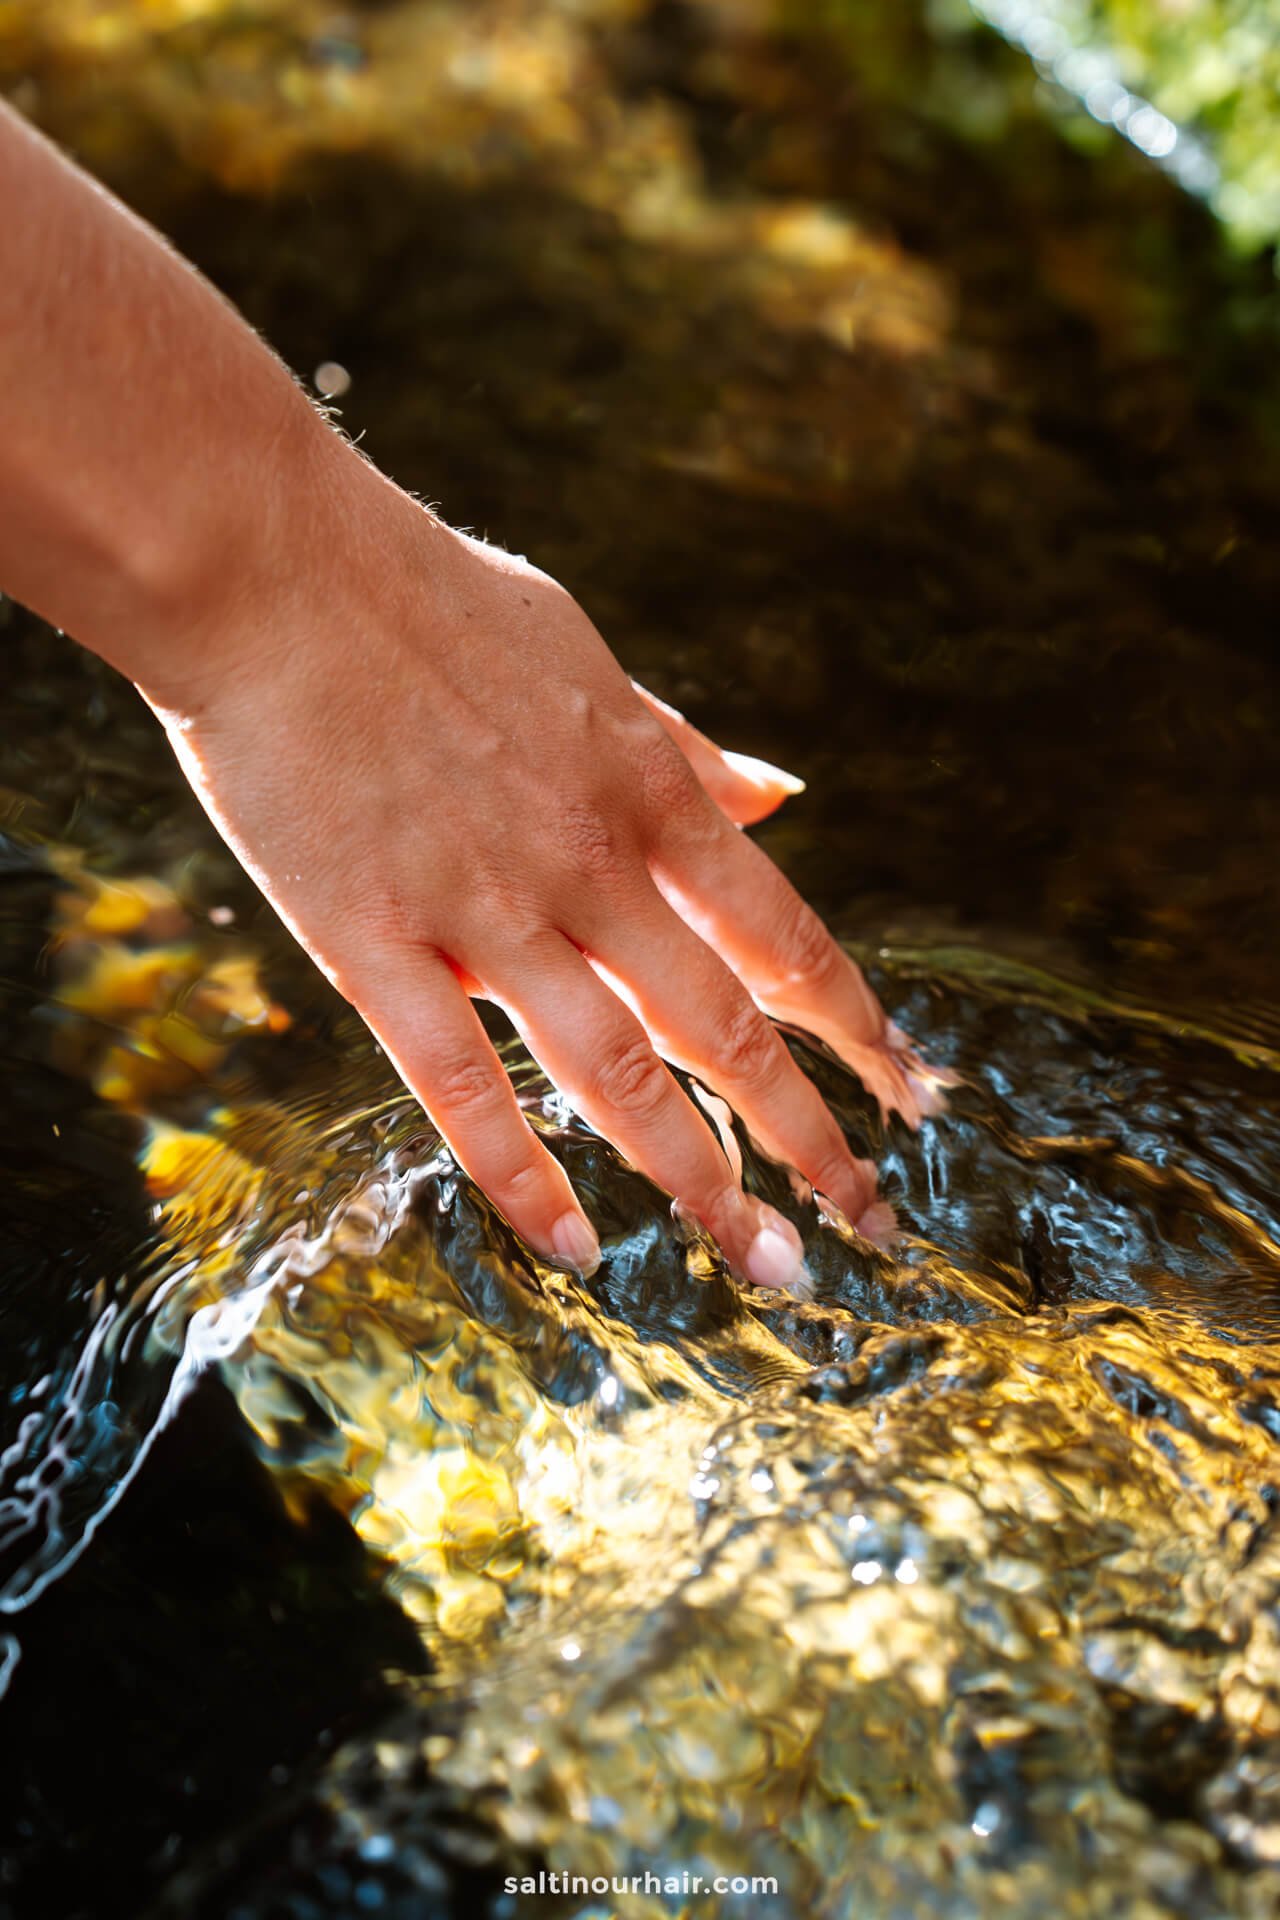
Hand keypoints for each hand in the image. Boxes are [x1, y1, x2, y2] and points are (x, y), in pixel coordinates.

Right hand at [150, 455, 940, 1288]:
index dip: (856, 1024)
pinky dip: (522, 1174)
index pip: (785, 935)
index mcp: (648, 792)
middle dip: (809, 1133)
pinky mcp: (374, 946)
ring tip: (765, 1262)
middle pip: (726, 1026)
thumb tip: (782, 797)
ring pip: (617, 1074)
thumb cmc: (433, 607)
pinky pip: (460, 1086)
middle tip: (869, 1220)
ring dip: (702, 1178)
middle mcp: (591, 865)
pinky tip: (578, 1247)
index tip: (909, 1090)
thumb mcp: (591, 664)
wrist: (275, 572)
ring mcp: (485, 912)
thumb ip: (684, 750)